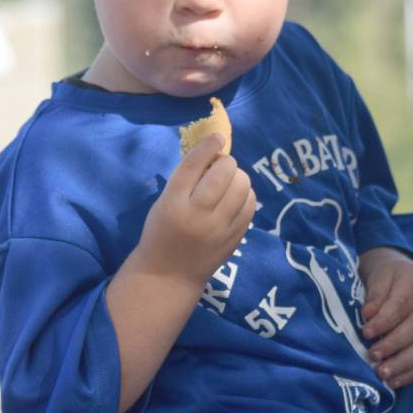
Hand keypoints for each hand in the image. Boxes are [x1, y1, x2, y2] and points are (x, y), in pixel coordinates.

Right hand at [140, 133, 256, 286]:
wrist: (169, 275)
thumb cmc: (162, 232)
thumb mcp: (163, 203)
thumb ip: (185, 181)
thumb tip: (214, 153)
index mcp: (173, 203)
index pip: (193, 166)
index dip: (208, 147)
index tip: (217, 138)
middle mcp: (198, 215)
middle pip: (223, 173)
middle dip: (225, 163)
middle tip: (221, 166)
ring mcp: (220, 227)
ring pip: (242, 187)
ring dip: (238, 176)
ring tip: (229, 181)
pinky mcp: (235, 237)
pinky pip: (250, 204)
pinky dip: (246, 194)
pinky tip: (236, 197)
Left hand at [359, 248, 412, 387]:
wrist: (406, 277)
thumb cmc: (389, 277)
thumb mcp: (379, 276)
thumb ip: (375, 295)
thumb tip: (368, 314)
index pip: (403, 304)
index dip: (385, 321)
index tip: (366, 333)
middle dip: (394, 345)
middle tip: (372, 355)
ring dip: (403, 364)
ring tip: (382, 374)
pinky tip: (395, 381)